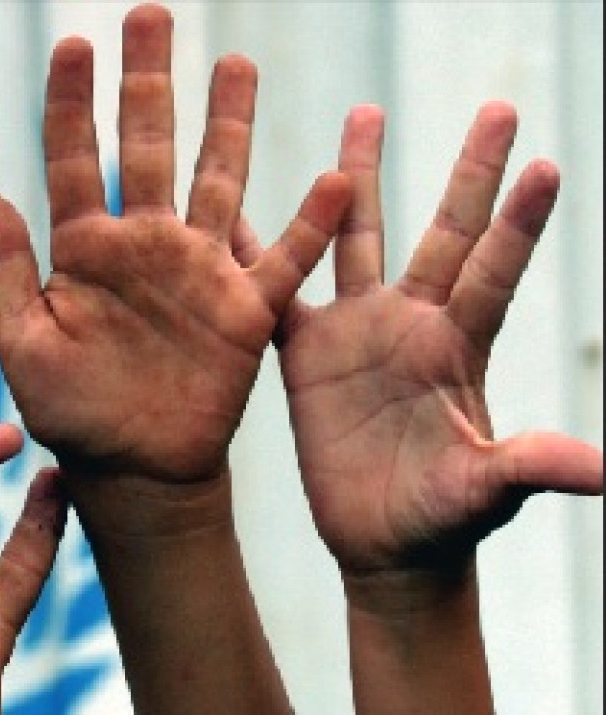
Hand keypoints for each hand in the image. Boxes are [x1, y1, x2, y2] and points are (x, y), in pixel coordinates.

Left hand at [0, 4, 350, 489]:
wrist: (133, 470)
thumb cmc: (69, 413)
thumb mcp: (24, 342)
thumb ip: (6, 268)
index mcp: (84, 251)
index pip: (74, 159)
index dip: (72, 102)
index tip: (73, 44)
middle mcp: (144, 245)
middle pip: (149, 145)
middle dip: (149, 81)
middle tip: (150, 15)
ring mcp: (199, 271)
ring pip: (220, 179)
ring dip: (228, 123)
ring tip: (237, 61)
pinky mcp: (245, 310)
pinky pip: (286, 259)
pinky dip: (312, 223)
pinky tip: (337, 175)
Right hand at [232, 103, 602, 578]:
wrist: (383, 543)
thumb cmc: (443, 520)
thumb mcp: (487, 492)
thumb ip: (531, 466)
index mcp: (456, 350)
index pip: (492, 274)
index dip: (517, 224)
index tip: (544, 167)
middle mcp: (412, 326)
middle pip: (443, 233)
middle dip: (469, 171)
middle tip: (498, 107)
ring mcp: (359, 334)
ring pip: (358, 240)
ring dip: (358, 179)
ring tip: (366, 112)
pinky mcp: (309, 354)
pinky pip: (282, 291)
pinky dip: (262, 253)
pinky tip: (242, 212)